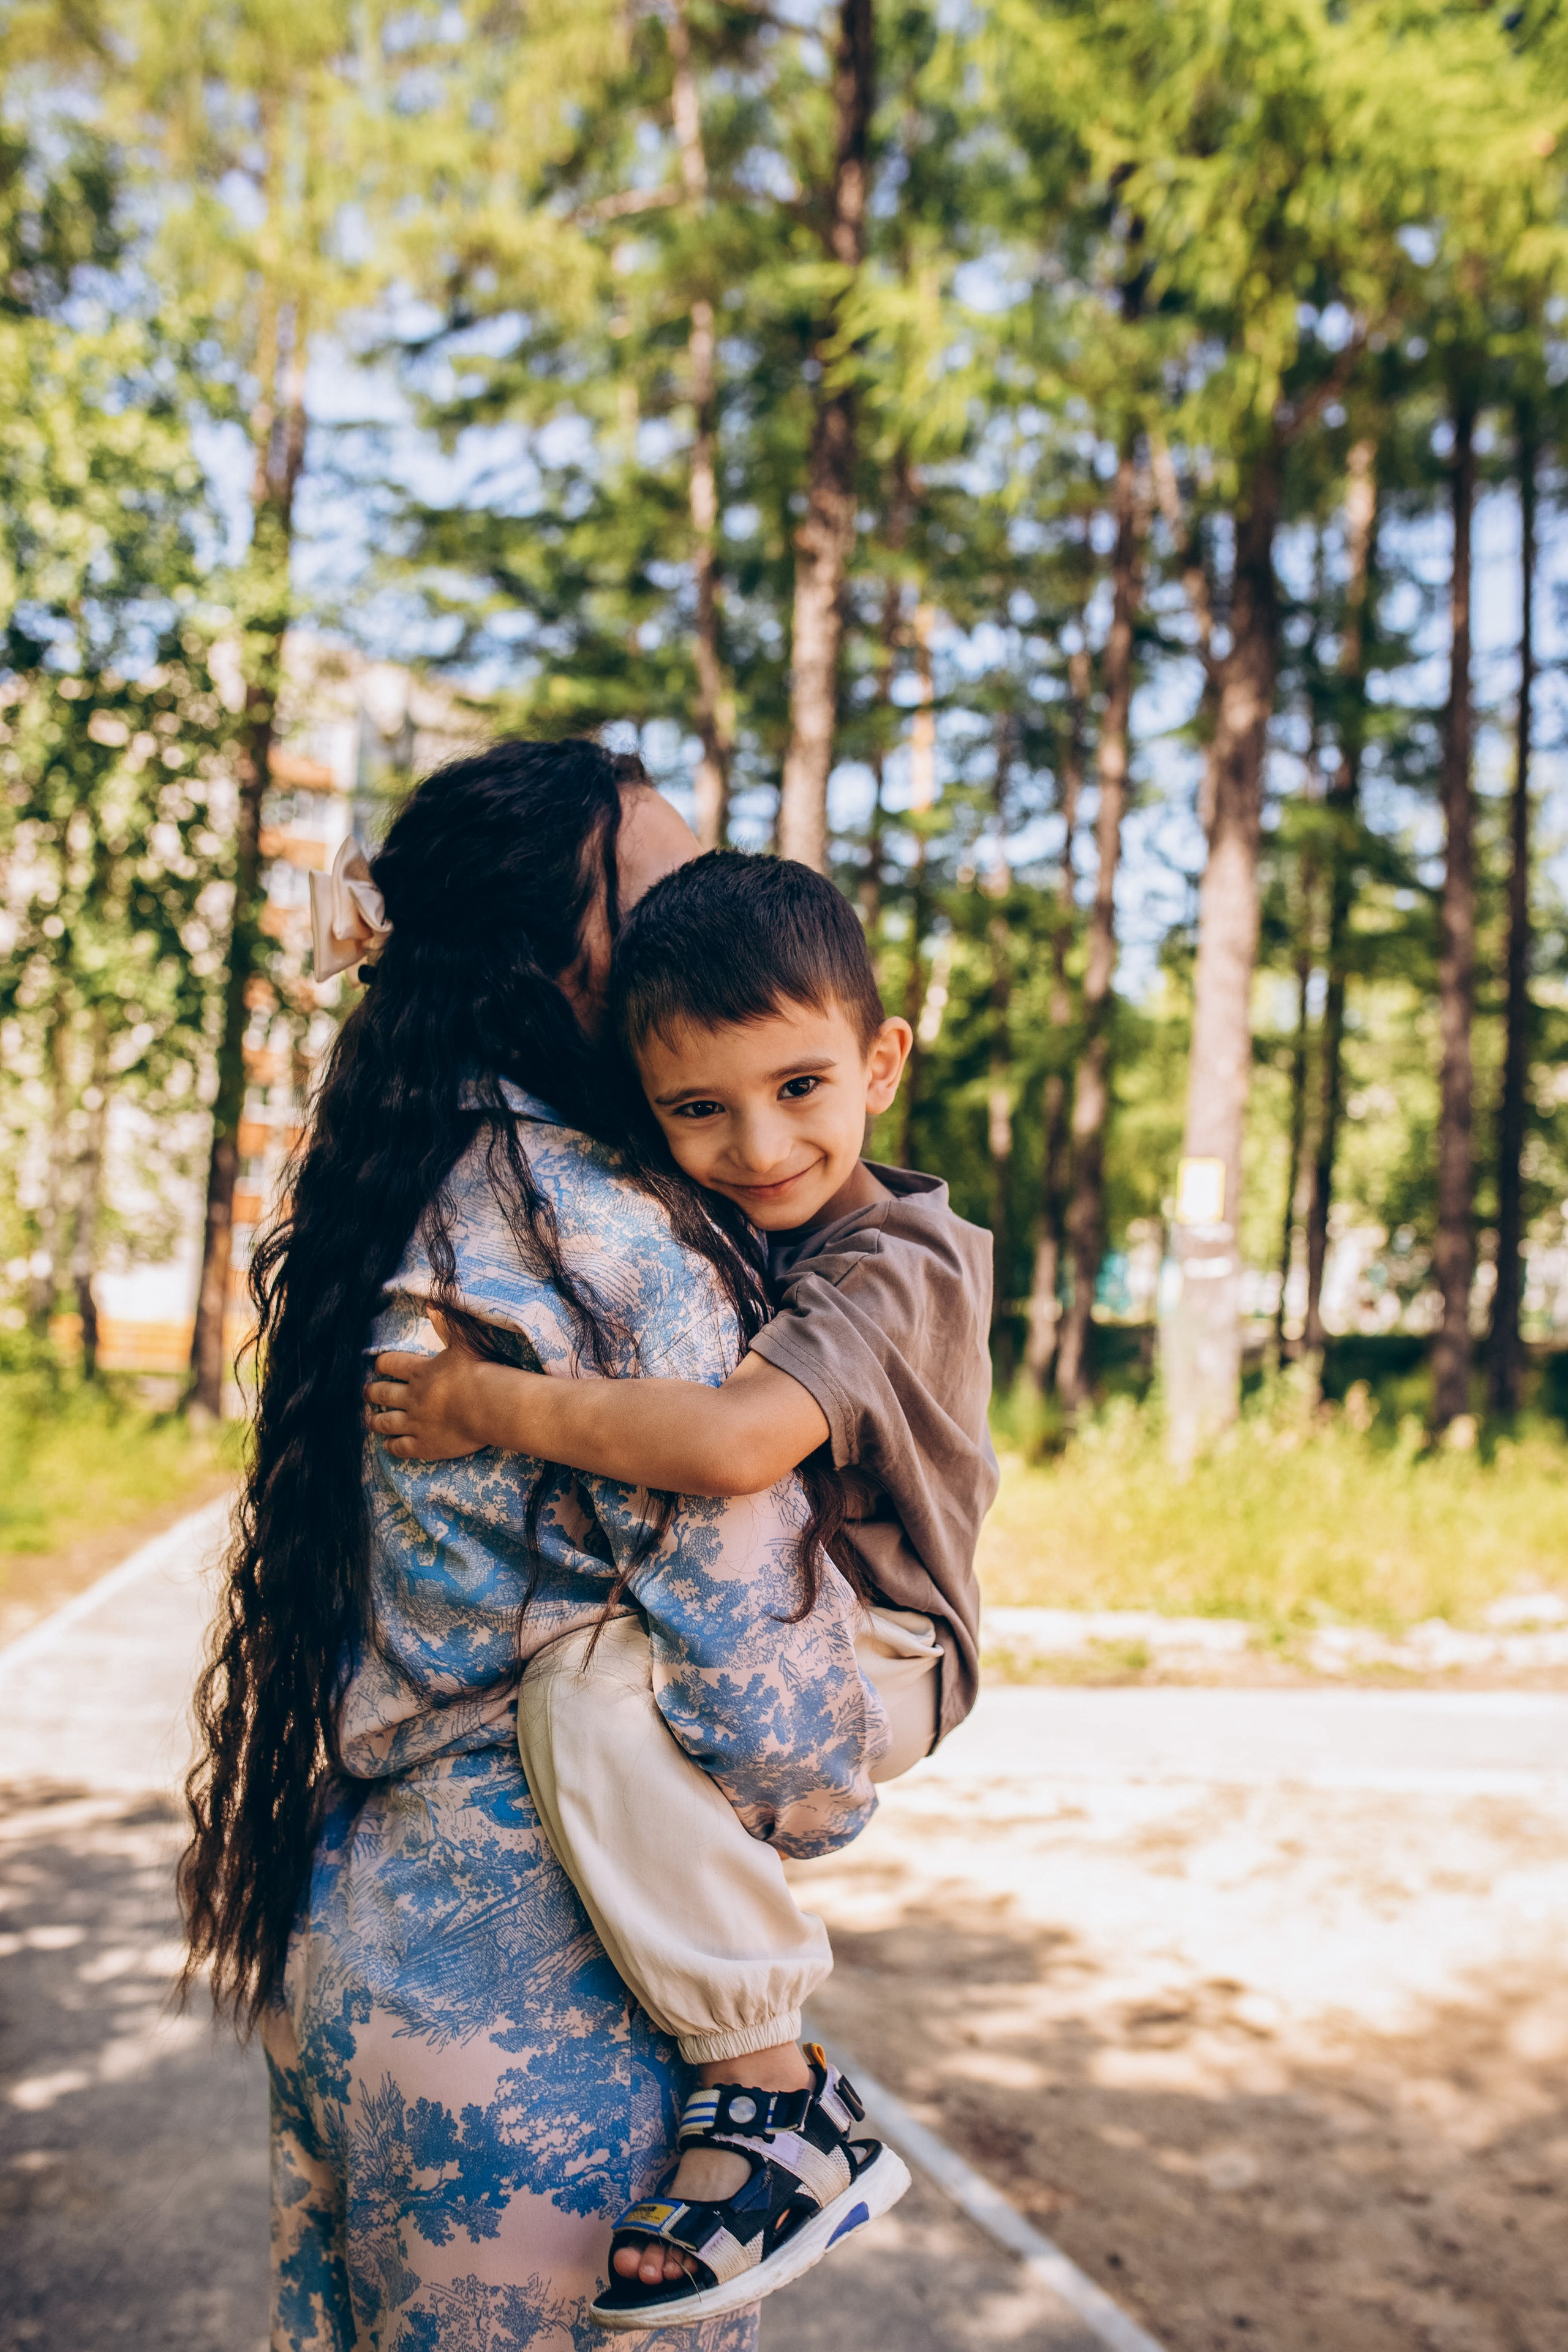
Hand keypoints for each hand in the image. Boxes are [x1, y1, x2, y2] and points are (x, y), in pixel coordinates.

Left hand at [364, 1312, 492, 1460]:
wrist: (489, 1406)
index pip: (390, 1364)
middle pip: (381, 1394)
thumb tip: (432, 1302)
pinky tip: (387, 1445)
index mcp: (419, 1371)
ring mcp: (415, 1423)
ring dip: (375, 1421)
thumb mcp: (463, 1342)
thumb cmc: (479, 1372)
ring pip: (385, 1423)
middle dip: (371, 1393)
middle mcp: (412, 1397)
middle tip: (367, 1393)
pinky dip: (391, 1446)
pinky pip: (400, 1448)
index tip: (379, 1366)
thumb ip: (446, 1324)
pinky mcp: (423, 1445)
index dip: (382, 1365)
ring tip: (369, 1420)